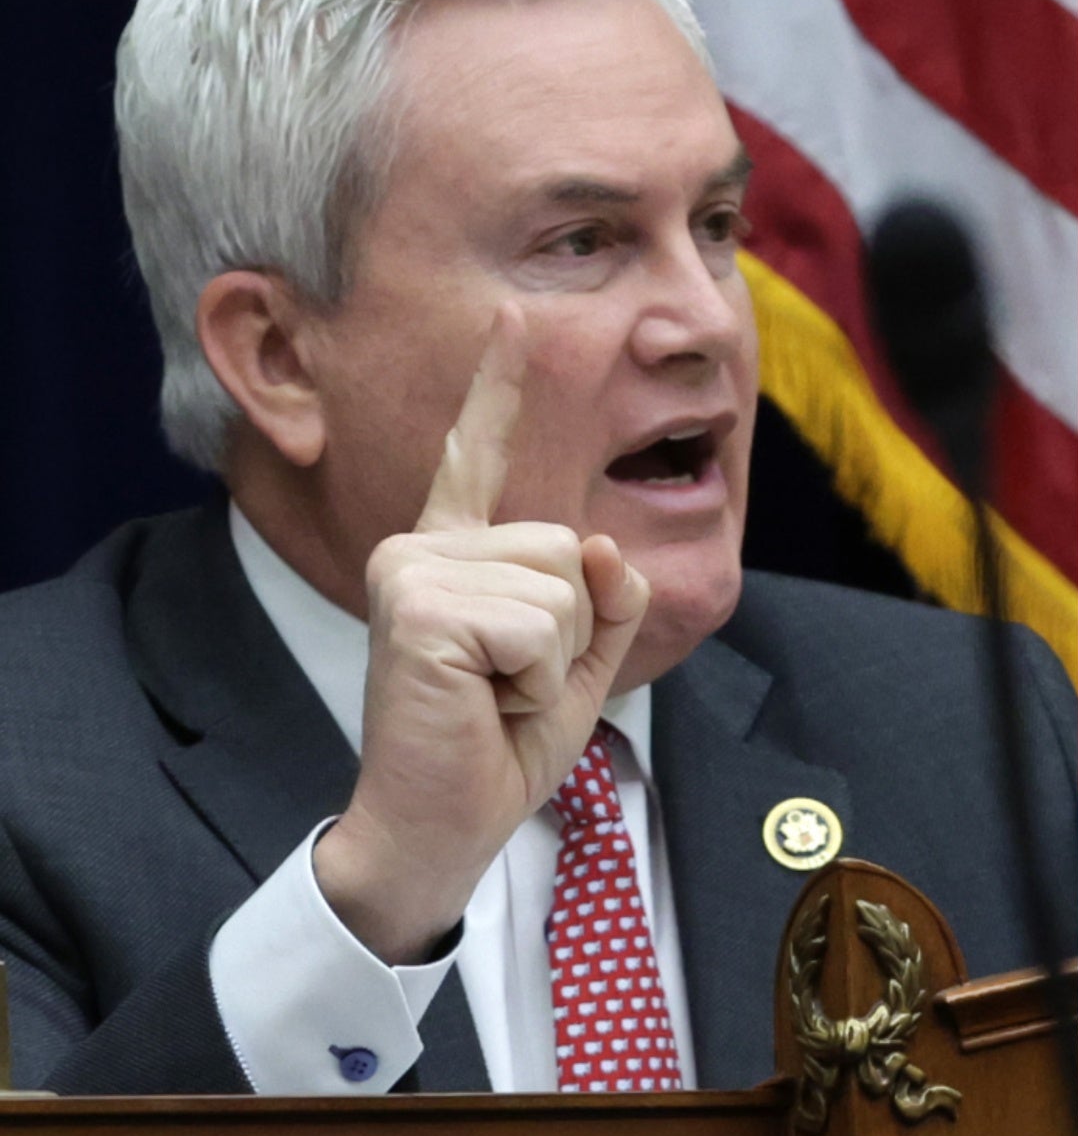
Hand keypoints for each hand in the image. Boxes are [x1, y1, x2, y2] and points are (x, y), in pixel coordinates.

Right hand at [313, 304, 650, 963]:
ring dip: (553, 661)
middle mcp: (424, 545)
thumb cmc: (500, 744)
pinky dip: (536, 680)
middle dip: (571, 634)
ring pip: (563, 584)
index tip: (511, 312)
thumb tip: (601, 544)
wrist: (441, 823)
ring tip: (493, 694)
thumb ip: (606, 600)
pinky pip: (541, 623)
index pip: (479, 458)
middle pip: (569, 547)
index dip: (498, 386)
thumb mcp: (578, 665)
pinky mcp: (417, 605)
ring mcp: (412, 568)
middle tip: (507, 685)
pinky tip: (483, 703)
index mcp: (458, 553)